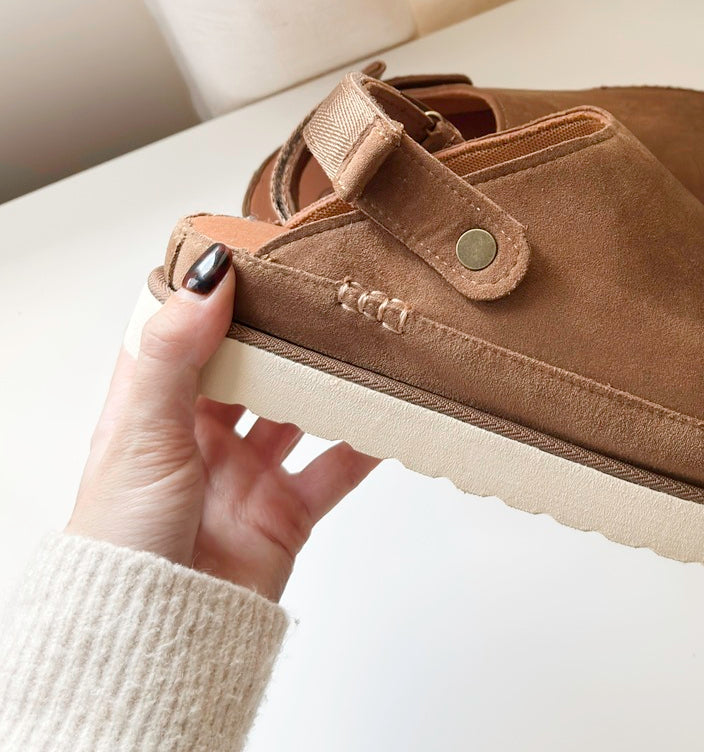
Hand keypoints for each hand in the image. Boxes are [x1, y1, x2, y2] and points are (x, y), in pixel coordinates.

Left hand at [67, 243, 377, 600]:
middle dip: (287, 335)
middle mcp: (202, 434)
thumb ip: (176, 353)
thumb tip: (209, 279)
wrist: (156, 636)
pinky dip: (366, 442)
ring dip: (330, 382)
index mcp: (155, 408)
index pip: (189, 334)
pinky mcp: (286, 509)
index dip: (219, 296)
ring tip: (365, 344)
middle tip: (328, 295)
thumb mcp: (142, 433)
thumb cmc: (123, 541)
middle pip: (255, 366)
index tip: (262, 256)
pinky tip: (391, 414)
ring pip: (301, 410)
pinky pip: (336, 466)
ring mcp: (247, 471)